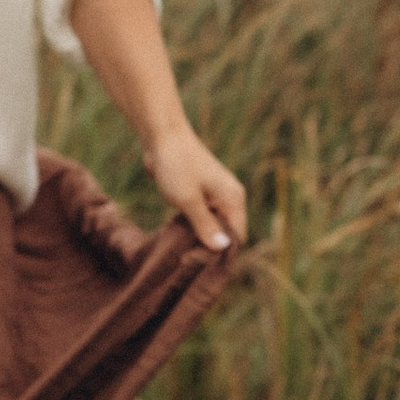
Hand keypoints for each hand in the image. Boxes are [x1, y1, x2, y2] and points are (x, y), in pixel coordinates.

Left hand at [142, 122, 248, 255]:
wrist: (162, 136)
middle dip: (210, 246)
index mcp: (233, 199)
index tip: (199, 263)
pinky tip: (178, 235)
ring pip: (212, 226)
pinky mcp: (201, 193)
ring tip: (182, 251)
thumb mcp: (189, 200)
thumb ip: (205, 226)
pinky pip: (202, 217)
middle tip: (187, 259)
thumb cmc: (177, 166)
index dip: (221, 252)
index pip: (237, 237)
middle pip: (226, 233)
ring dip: (199, 237)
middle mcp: (229, 198)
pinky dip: (193, 226)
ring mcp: (215, 195)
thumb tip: (222, 248)